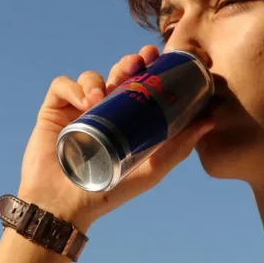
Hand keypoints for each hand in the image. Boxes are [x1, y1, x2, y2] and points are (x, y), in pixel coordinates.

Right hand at [17, 44, 215, 228]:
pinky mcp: (53, 111)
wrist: (67, 206)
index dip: (146, 66)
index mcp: (125, 119)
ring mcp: (77, 109)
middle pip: (116, 75)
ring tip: (101, 97)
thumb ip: (178, 147)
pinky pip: (62, 86)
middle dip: (128, 63)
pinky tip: (85, 102)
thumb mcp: (151, 170)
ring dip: (98, 79)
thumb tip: (210, 120)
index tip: (156, 56)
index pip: (137, 85)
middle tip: (138, 63)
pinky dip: (73, 87)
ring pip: (90, 77)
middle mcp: (103, 110)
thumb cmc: (109, 192)